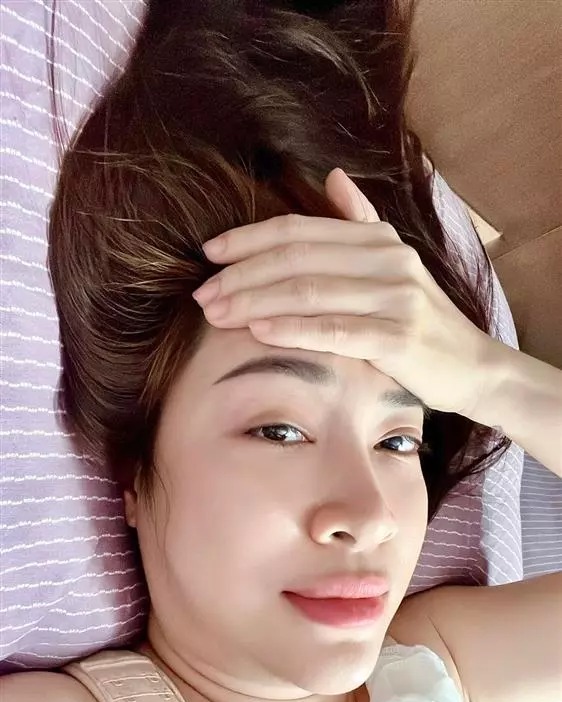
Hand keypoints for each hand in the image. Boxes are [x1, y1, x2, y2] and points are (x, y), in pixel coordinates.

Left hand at [193, 168, 494, 415]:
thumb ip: (362, 222)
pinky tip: (257, 331)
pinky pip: (333, 330)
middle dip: (241, 275)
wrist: (473, 367)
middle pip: (296, 259)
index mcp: (377, 239)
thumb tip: (332, 178)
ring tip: (215, 315)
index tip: (209, 254)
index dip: (249, 239)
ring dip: (253, 302)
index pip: (299, 231)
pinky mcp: (398, 337)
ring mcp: (395, 297)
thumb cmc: (422, 321)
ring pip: (308, 292)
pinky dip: (291, 328)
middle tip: (202, 295)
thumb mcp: (395, 264)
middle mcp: (387, 259)